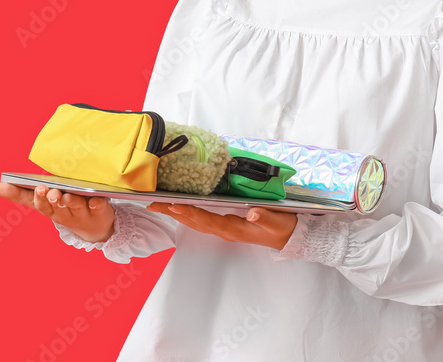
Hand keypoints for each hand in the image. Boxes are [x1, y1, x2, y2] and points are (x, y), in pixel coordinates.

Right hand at [0, 182, 115, 243]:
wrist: (95, 228)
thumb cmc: (67, 207)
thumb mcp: (47, 200)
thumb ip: (31, 191)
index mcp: (46, 207)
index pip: (26, 200)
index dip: (11, 193)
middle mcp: (61, 212)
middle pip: (50, 206)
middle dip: (45, 198)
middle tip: (42, 189)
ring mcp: (80, 213)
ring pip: (72, 207)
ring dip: (67, 201)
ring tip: (62, 195)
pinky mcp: (98, 212)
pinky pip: (97, 207)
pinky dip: (95, 203)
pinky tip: (94, 199)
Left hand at [146, 202, 296, 250]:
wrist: (289, 238)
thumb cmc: (282, 228)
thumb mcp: (276, 222)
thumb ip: (264, 216)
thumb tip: (251, 211)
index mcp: (234, 228)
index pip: (207, 220)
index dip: (190, 212)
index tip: (173, 205)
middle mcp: (225, 230)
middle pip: (194, 222)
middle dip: (173, 213)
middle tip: (153, 204)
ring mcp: (225, 229)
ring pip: (196, 222)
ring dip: (177, 213)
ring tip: (160, 205)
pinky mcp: (227, 226)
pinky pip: (203, 220)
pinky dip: (189, 214)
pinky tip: (181, 208)